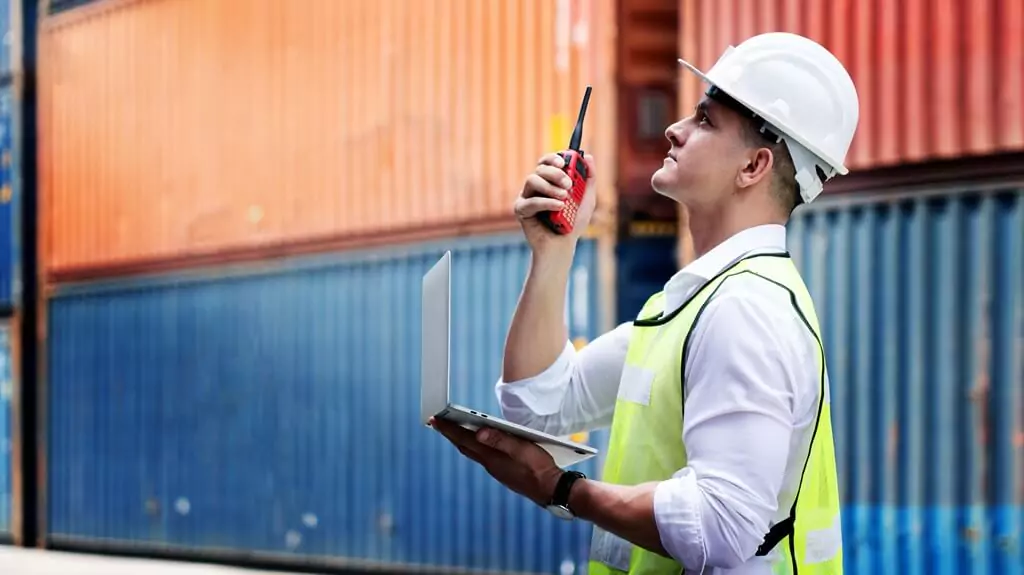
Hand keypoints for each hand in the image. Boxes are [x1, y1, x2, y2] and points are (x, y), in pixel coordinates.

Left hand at [430, 417, 562, 506]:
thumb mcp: (522, 449)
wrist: (551, 489)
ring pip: (473, 452)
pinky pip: (482, 456)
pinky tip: (478, 442)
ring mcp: (496, 470)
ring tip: (454, 429)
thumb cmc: (539, 468)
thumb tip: (478, 433)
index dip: (448, 429)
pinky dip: (475, 446)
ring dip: (462, 440)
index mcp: (492, 457)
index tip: (434, 419)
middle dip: (450, 433)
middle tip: (438, 422)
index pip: (464, 440)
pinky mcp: (503, 472)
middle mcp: (490, 465)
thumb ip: (501, 440)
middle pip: (464, 446)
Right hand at [515, 152, 597, 252]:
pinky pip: (531, 201)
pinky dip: (546, 202)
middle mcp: (536, 186)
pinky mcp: (521, 209)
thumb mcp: (587, 198)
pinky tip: (559, 207)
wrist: (564, 245)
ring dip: (550, 187)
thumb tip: (589, 157)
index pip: (547, 162)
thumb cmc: (573, 222)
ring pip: (532, 180)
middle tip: (569, 184)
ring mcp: (527, 196)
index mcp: (550, 180)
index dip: (554, 158)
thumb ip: (589, 178)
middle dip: (555, 173)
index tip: (564, 162)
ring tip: (564, 198)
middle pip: (540, 168)